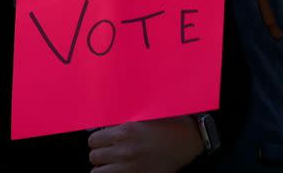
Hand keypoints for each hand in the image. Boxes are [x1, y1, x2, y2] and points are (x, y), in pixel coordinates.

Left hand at [87, 116, 203, 172]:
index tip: (102, 141)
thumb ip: (122, 122)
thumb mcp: (142, 116)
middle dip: (99, 154)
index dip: (97, 141)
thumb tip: (105, 126)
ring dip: (103, 167)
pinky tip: (120, 170)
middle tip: (107, 152)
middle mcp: (125, 150)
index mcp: (124, 132)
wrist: (189, 139)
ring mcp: (131, 167)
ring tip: (111, 163)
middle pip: (94, 157)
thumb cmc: (167, 123)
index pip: (93, 141)